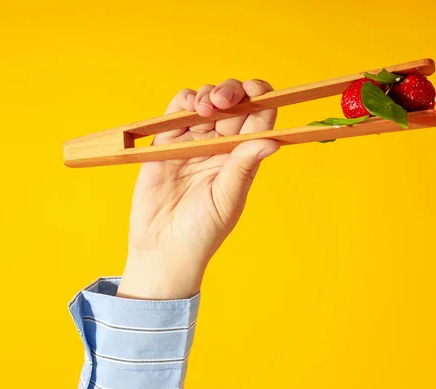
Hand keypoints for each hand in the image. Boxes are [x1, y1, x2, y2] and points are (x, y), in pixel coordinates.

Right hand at [117, 79, 278, 299]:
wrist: (162, 249)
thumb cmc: (202, 232)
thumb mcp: (227, 199)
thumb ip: (243, 166)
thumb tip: (273, 141)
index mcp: (243, 158)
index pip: (259, 119)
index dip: (261, 99)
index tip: (257, 92)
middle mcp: (221, 146)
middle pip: (234, 104)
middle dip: (232, 92)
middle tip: (224, 100)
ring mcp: (193, 142)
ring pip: (206, 102)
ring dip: (208, 94)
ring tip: (205, 107)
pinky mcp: (166, 143)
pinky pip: (176, 113)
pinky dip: (183, 101)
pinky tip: (189, 106)